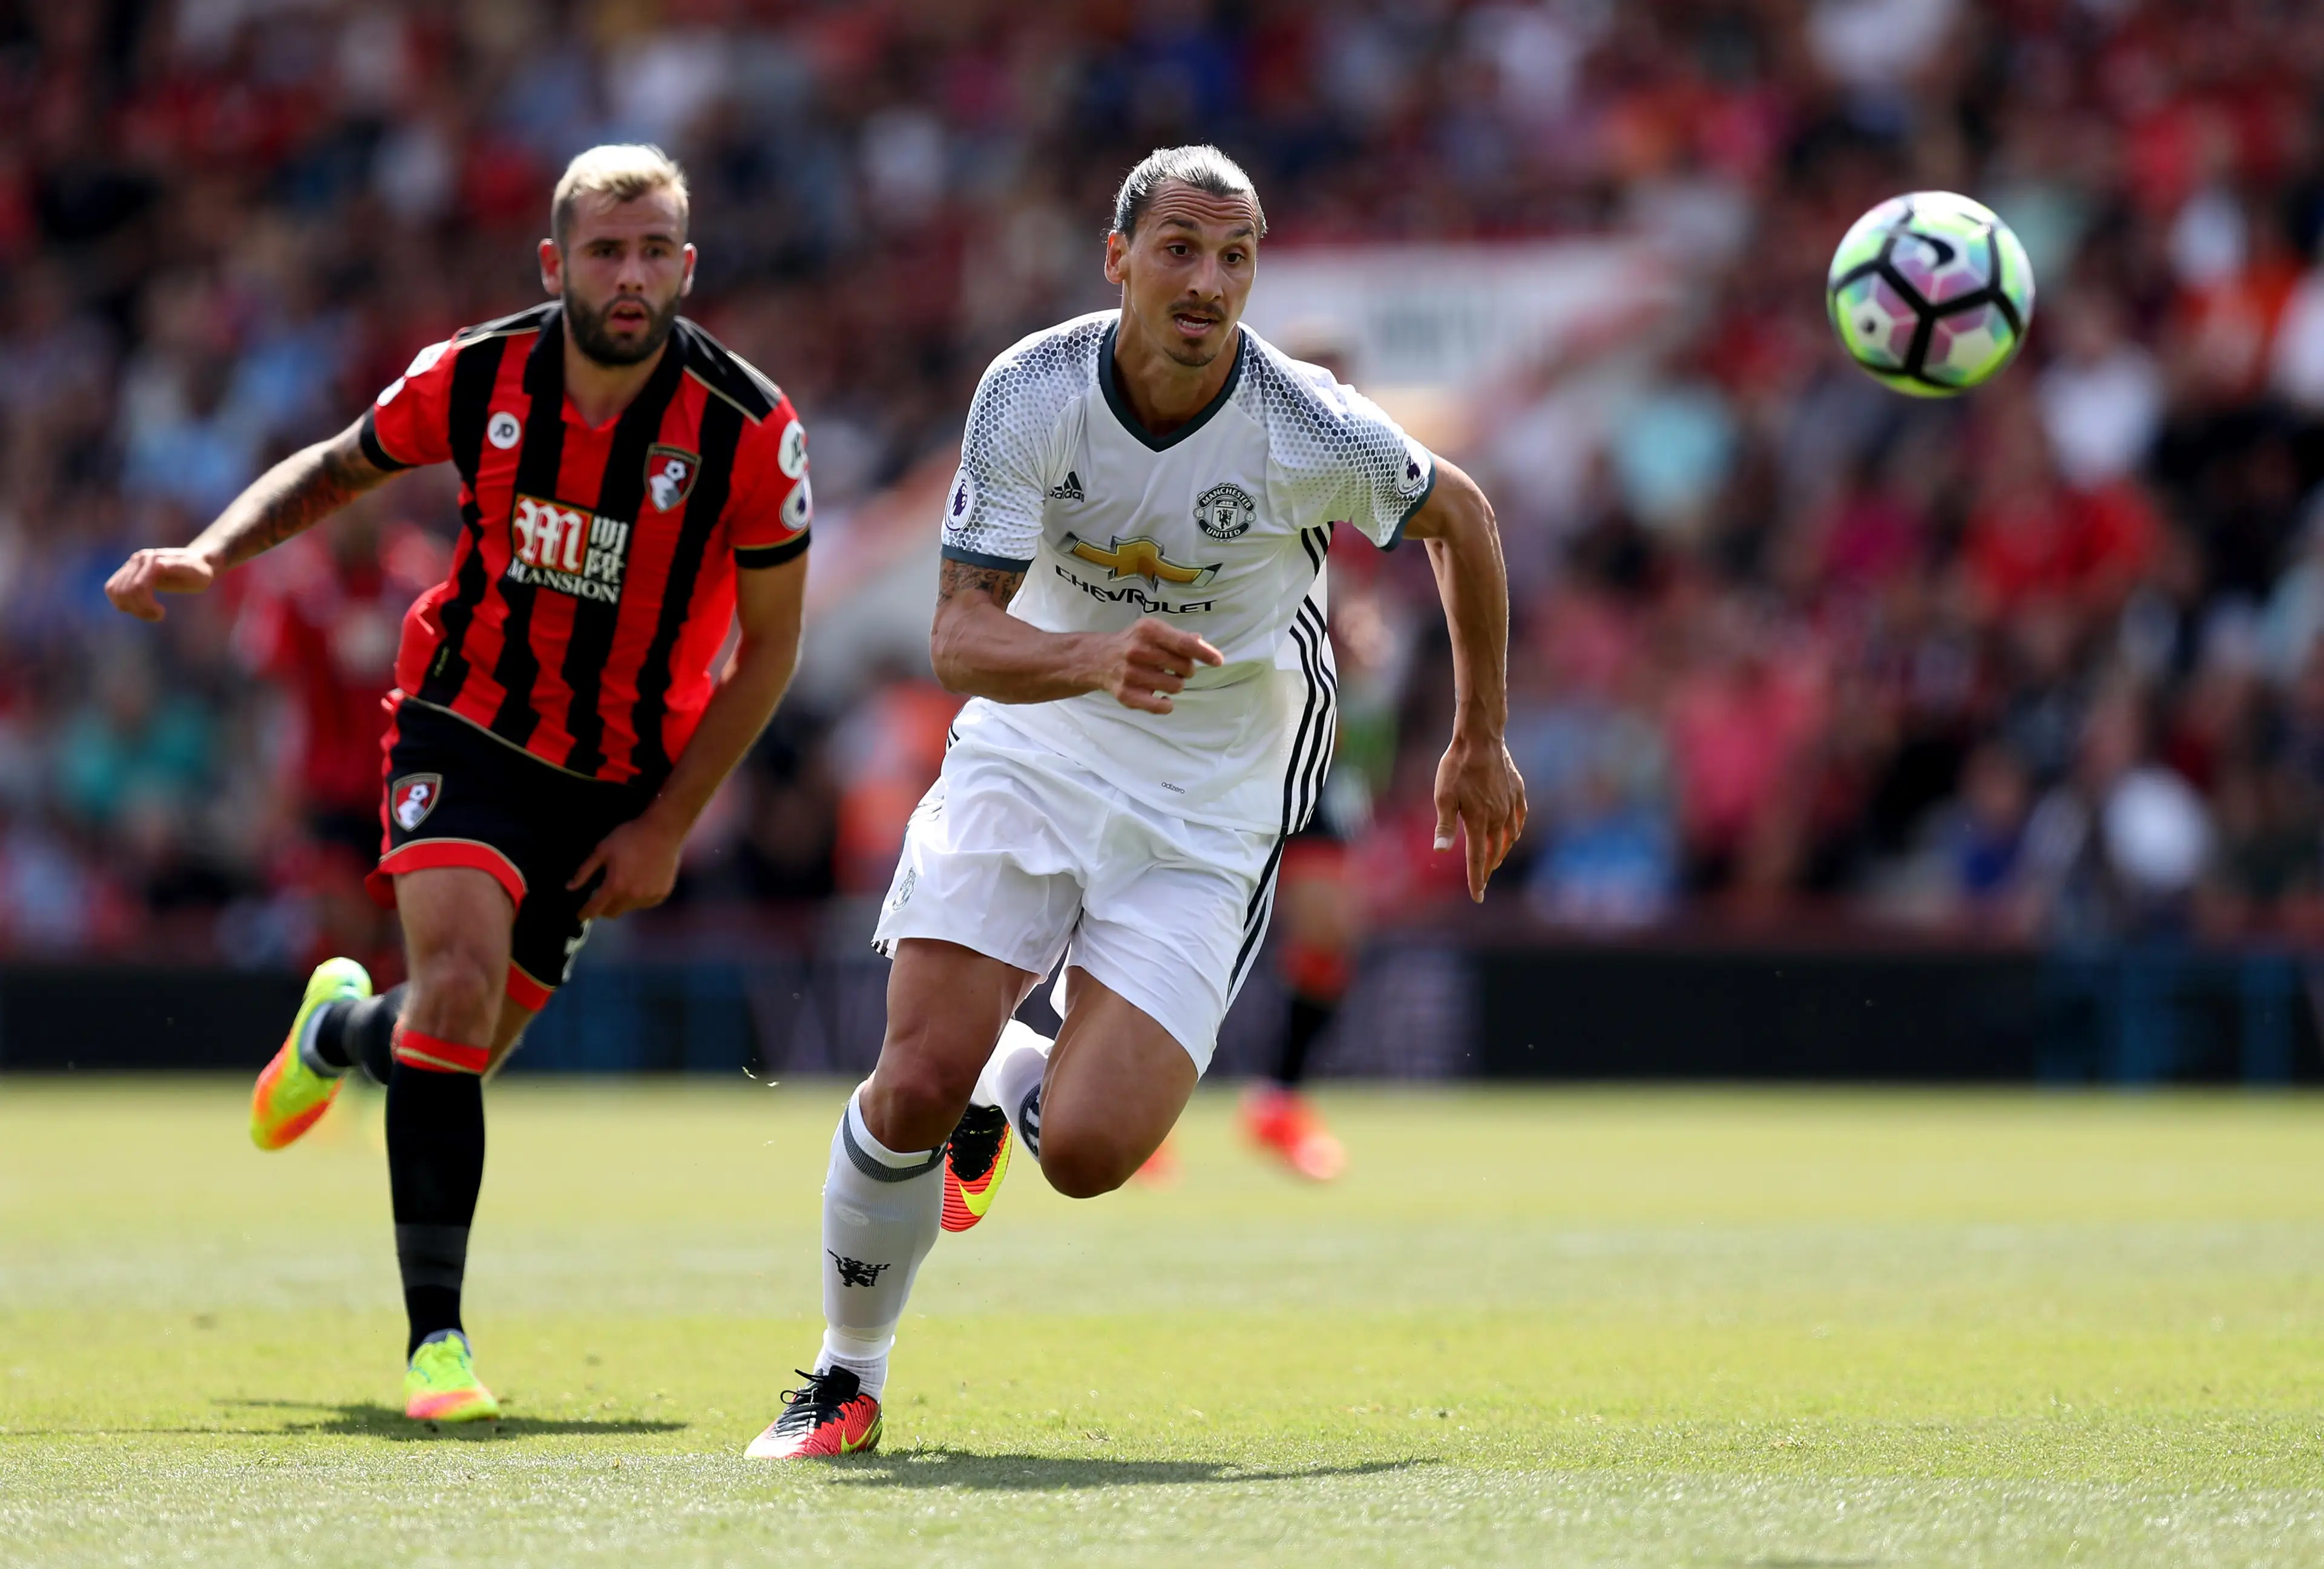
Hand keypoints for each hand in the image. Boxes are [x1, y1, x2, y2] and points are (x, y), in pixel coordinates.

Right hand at [105, 547, 218, 622]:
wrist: (196, 563)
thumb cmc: (199, 572)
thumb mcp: (196, 573)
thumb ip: (178, 568)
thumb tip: (157, 564)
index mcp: (154, 559)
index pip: (138, 587)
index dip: (146, 605)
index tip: (162, 615)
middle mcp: (139, 559)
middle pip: (125, 591)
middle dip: (139, 609)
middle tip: (158, 616)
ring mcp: (131, 564)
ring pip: (115, 591)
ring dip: (130, 607)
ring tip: (150, 613)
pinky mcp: (127, 571)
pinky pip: (112, 589)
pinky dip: (121, 602)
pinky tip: (138, 608)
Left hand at [569, 812, 687, 920]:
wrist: (663, 831)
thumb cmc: (630, 836)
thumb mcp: (602, 849)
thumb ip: (584, 871)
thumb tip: (570, 887)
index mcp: (615, 886)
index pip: (594, 909)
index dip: (585, 913)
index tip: (581, 914)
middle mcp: (632, 896)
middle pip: (612, 913)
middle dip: (603, 908)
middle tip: (601, 897)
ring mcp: (648, 897)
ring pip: (628, 908)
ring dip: (622, 901)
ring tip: (624, 882)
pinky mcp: (661, 894)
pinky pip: (644, 903)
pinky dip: (638, 897)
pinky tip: (640, 880)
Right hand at [1093, 617, 1223, 713]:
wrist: (1097, 658)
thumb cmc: (1132, 642)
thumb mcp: (1152, 631)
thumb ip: (1178, 637)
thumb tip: (1200, 642)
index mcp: (1148, 631)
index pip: (1184, 644)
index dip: (1204, 653)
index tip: (1218, 661)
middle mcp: (1138, 651)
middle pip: (1184, 668)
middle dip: (1186, 670)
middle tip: (1176, 668)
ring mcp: (1131, 674)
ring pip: (1176, 687)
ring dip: (1176, 684)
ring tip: (1164, 678)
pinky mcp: (1126, 695)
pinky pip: (1161, 706)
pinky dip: (1167, 704)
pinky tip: (1163, 697)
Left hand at [1433, 732, 1527, 902]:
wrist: (1481, 739)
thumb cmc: (1457, 767)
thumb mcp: (1444, 797)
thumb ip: (1444, 826)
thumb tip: (1441, 852)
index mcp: (1479, 822)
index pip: (1477, 859)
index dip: (1477, 880)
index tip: (1477, 898)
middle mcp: (1498, 817)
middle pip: (1493, 851)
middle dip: (1487, 868)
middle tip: (1482, 881)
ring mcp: (1510, 805)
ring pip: (1508, 837)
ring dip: (1500, 851)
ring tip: (1495, 860)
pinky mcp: (1517, 792)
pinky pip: (1519, 819)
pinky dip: (1515, 831)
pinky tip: (1512, 833)